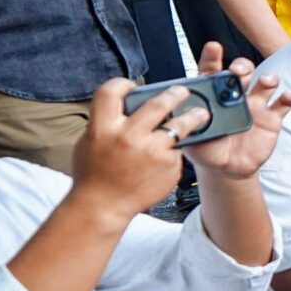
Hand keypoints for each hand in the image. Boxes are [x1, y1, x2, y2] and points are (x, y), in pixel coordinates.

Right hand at [69, 78, 196, 222]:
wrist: (103, 205)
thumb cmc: (94, 174)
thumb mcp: (89, 143)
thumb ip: (106, 123)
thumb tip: (125, 106)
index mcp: (103, 128)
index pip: (110, 92)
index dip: (122, 84)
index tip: (132, 85)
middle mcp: (128, 136)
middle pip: (157, 104)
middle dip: (173, 94)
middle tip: (183, 91)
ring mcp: (151, 151)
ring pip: (179, 126)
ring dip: (193, 117)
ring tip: (202, 113)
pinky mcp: (168, 165)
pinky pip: (176, 150)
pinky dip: (177, 148)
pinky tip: (181, 147)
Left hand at [179, 45, 290, 180]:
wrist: (226, 169)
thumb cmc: (207, 149)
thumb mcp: (192, 136)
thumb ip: (187, 122)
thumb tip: (178, 111)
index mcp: (214, 95)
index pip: (212, 71)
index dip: (212, 58)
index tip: (213, 48)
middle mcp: (235, 95)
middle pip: (242, 71)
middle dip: (242, 66)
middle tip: (238, 71)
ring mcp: (255, 104)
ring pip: (265, 82)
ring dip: (268, 78)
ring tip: (266, 82)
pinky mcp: (271, 118)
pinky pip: (282, 104)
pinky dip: (287, 97)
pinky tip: (287, 96)